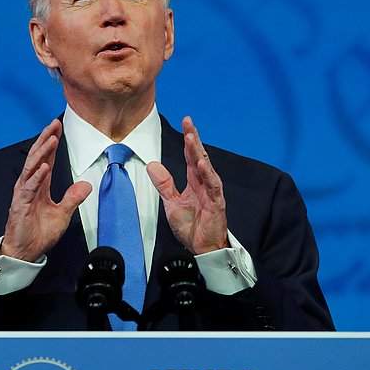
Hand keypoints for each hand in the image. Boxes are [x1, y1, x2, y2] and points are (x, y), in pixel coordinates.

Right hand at [1, 119, 91, 261]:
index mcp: (39, 186)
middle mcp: (29, 186)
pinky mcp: (19, 205)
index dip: (51, 143)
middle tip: (53, 125)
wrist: (26, 252)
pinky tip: (44, 167)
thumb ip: (72, 198)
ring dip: (42, 153)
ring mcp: (23, 194)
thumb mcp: (62, 214)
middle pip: (37, 157)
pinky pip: (28, 188)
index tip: (58, 128)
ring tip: (51, 140)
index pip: (46, 159)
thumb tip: (85, 185)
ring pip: (32, 168)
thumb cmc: (38, 234)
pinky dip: (36, 177)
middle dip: (45, 140)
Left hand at [147, 116, 228, 254]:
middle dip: (194, 139)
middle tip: (188, 122)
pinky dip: (208, 175)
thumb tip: (152, 165)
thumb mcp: (171, 203)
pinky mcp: (217, 203)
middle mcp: (204, 183)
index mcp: (194, 181)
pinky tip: (203, 164)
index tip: (185, 123)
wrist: (202, 247)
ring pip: (206, 168)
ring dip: (199, 153)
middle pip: (199, 156)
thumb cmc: (191, 227)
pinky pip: (213, 186)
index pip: (191, 156)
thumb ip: (164, 184)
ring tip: (191, 139)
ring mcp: (212, 192)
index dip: (188, 139)